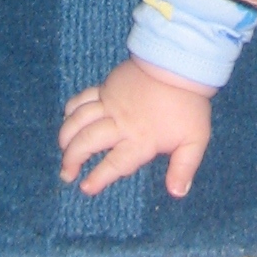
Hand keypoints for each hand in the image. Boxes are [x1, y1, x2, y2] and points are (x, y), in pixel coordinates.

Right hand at [58, 58, 213, 197]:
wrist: (180, 63)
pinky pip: (82, 98)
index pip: (114, 164)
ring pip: (79, 120)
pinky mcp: (107, 86)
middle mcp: (120, 124)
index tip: (85, 188)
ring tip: (62, 149)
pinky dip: (71, 108)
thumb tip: (176, 193)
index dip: (98, 178)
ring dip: (66, 136)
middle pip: (88, 142)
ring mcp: (110, 103)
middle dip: (72, 159)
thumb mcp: (195, 140)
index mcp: (140, 140)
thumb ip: (184, 168)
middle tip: (66, 173)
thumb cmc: (188, 104)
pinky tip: (67, 117)